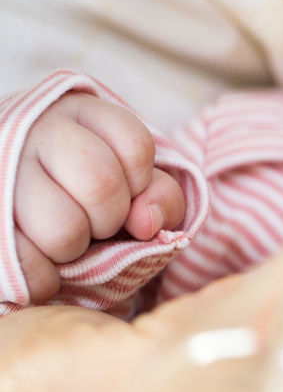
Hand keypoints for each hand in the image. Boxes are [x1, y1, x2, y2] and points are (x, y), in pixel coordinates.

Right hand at [12, 93, 185, 302]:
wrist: (6, 185)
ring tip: (62, 239)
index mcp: (78, 112)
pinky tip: (44, 266)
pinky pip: (26, 263)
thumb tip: (148, 222)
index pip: (135, 147)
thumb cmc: (76, 185)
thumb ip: (158, 195)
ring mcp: (3, 172)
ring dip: (74, 250)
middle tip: (93, 223)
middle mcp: (34, 132)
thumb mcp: (125, 175)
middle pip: (101, 185)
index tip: (125, 191)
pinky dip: (44, 279)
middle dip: (109, 219)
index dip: (140, 183)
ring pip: (64, 229)